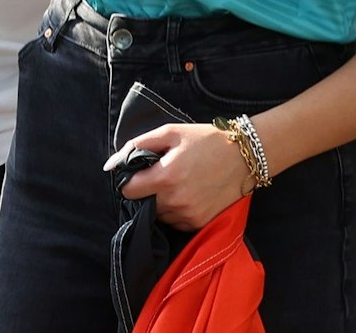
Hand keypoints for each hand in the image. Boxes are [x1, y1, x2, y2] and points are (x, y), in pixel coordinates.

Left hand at [110, 122, 254, 231]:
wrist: (244, 156)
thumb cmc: (206, 140)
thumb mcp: (171, 132)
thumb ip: (138, 145)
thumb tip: (111, 164)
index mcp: (165, 177)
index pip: (128, 191)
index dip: (130, 181)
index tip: (140, 173)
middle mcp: (175, 201)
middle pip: (143, 205)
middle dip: (147, 191)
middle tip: (163, 175)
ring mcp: (188, 215)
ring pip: (160, 215)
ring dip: (162, 202)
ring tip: (179, 183)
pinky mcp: (199, 224)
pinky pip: (176, 222)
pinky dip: (177, 211)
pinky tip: (189, 193)